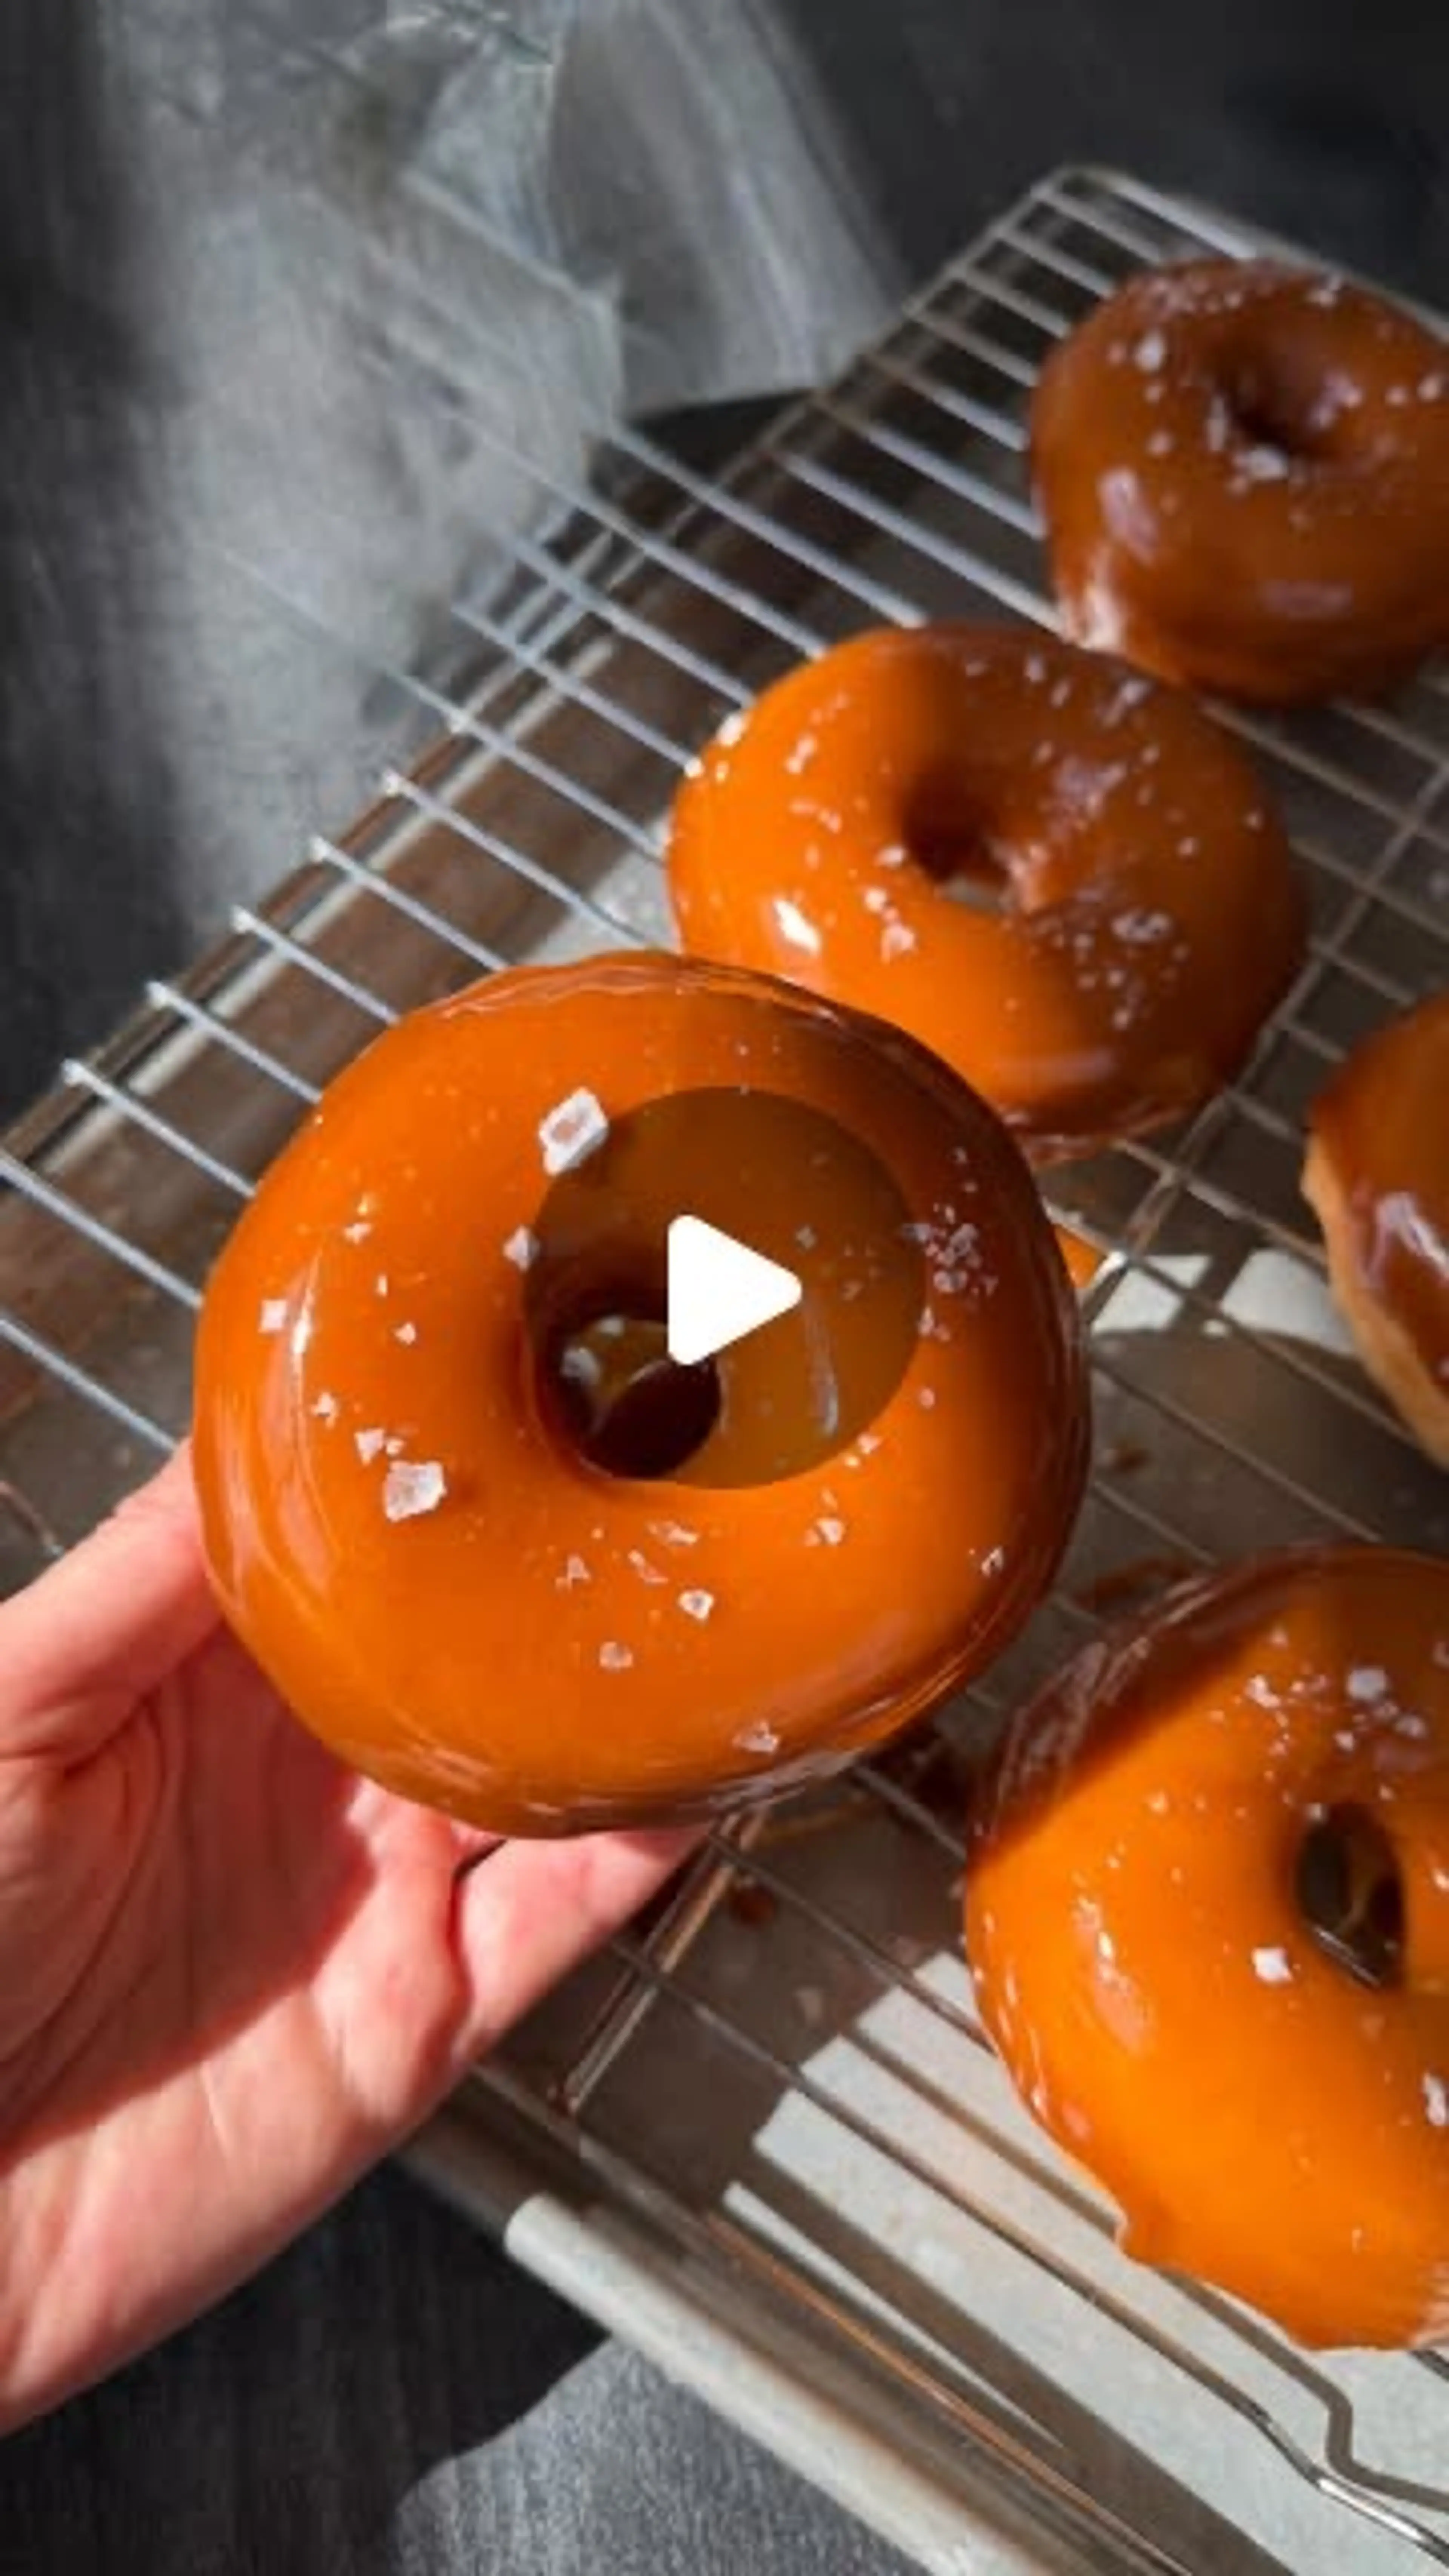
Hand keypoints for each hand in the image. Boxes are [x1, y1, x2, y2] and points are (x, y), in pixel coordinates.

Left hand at [0, 1450, 693, 2430]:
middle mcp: (312, 1766)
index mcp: (207, 1675)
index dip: (436, 1463)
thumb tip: (238, 1438)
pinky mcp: (427, 2010)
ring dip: (638, 1688)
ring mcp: (381, 1885)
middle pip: (478, 1642)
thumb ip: (127, 1585)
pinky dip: (647, 1842)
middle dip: (568, 1555)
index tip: (522, 1361)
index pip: (356, 1544)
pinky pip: (567, 1912)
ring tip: (727, 1587)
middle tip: (673, 1446)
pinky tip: (708, 1766)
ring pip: (552, 1764)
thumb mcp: (0, 1719)